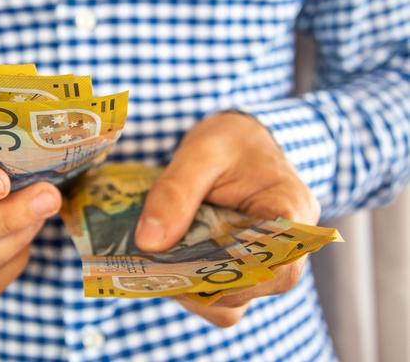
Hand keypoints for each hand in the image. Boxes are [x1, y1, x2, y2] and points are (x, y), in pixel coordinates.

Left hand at [134, 112, 319, 326]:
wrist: (237, 139)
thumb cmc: (229, 140)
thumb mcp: (200, 153)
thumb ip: (175, 192)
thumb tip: (149, 244)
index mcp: (290, 212)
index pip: (279, 264)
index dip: (235, 276)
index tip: (187, 267)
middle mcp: (287, 246)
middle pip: (255, 288)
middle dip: (204, 283)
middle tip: (157, 266)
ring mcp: (264, 262)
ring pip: (236, 300)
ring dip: (195, 290)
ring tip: (159, 266)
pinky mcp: (242, 267)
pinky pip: (222, 293)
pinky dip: (193, 287)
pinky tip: (167, 265)